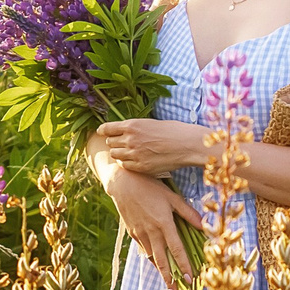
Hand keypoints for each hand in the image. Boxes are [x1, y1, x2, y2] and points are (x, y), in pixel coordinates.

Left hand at [92, 117, 206, 178]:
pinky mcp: (140, 166)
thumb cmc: (173, 131)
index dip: (104, 130)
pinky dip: (127, 163)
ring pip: (115, 155)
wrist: (187, 145)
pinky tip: (136, 160)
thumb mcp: (150, 123)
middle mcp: (129, 139)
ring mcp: (134, 154)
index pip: (107, 128)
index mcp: (132, 125)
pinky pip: (125, 166)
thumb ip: (134, 128)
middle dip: (115, 142)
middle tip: (123, 143)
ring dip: (120, 153)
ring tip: (130, 152)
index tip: (101, 132)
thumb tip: (123, 132)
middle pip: (110, 142)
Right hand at [105, 165, 203, 284]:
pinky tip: (156, 262)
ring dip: (160, 271)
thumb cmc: (150, 187)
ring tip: (168, 282)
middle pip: (162, 261)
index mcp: (164, 224)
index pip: (176, 250)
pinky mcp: (132, 233)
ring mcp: (140, 234)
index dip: (184, 266)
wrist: (122, 184)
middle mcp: (151, 233)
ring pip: (152, 257)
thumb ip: (188, 213)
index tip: (190, 279)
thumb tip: (204, 225)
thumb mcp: (172, 197)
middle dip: (170, 279)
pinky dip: (151, 258)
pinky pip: (144, 249)